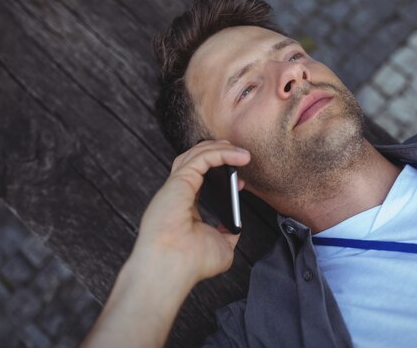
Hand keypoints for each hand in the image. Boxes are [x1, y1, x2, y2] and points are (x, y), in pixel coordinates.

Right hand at [134, 140, 250, 283]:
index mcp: (182, 208)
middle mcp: (176, 194)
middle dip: (217, 152)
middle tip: (239, 153)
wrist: (174, 269)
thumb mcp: (221, 247)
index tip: (242, 183)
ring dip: (219, 148)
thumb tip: (234, 225)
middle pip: (194, 161)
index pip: (198, 181)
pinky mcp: (180, 181)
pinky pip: (203, 157)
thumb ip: (228, 233)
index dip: (220, 175)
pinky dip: (221, 153)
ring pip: (195, 154)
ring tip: (241, 152)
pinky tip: (239, 156)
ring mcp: (176, 187)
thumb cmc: (191, 264)